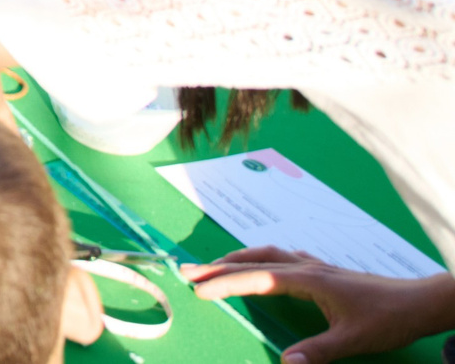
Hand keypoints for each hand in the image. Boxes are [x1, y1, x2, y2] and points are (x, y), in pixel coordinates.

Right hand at [183, 254, 454, 363]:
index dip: (223, 284)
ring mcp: (317, 267)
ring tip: (216, 266)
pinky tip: (267, 267)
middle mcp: (306, 268)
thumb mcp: (352, 340)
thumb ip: (317, 352)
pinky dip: (264, 260)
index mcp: (307, 280)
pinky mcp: (326, 273)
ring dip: (239, 259)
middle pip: (254, 261)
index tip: (197, 289)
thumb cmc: (386, 319)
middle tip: (187, 272)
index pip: (255, 279)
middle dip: (219, 266)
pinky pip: (285, 259)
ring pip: (268, 255)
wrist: (419, 302)